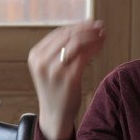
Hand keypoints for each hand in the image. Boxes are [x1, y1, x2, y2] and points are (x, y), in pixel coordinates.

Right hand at [27, 20, 105, 139]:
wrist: (54, 116)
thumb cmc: (56, 90)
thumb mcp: (49, 68)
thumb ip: (58, 50)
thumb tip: (80, 29)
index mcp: (36, 56)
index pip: (59, 33)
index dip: (77, 26)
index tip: (91, 23)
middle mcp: (42, 61)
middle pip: (68, 35)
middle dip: (87, 29)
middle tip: (101, 27)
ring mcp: (55, 70)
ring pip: (77, 43)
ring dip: (93, 37)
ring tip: (103, 36)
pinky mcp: (69, 78)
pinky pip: (84, 56)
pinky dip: (95, 48)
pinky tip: (101, 47)